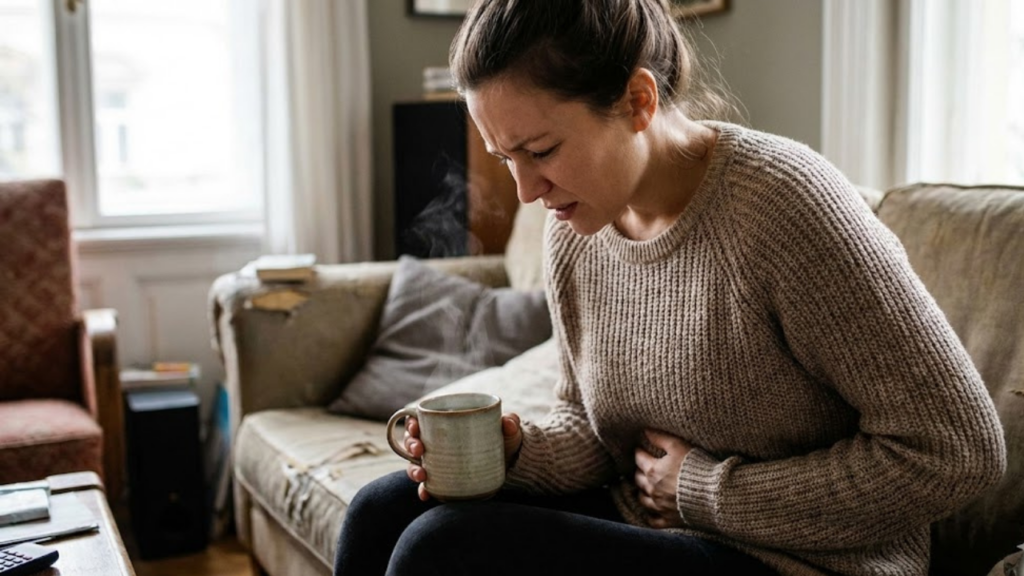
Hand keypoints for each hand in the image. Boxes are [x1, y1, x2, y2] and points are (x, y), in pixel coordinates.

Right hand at [404, 413, 523, 501]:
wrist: (509, 466)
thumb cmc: (503, 441)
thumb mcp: (507, 432)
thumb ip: (510, 424)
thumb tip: (509, 422)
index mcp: (445, 424)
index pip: (421, 420)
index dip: (412, 422)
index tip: (415, 425)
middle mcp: (437, 443)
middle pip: (414, 441)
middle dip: (411, 444)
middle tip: (419, 450)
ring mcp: (438, 463)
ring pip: (416, 464)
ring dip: (413, 469)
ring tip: (422, 474)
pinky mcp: (443, 481)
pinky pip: (428, 486)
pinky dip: (424, 490)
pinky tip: (426, 494)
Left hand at [634, 428, 692, 528]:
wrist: (713, 494)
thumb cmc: (696, 467)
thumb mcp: (678, 446)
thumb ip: (660, 438)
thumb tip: (645, 430)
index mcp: (653, 471)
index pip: (639, 458)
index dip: (639, 452)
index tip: (640, 449)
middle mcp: (653, 489)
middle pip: (638, 479)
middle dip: (639, 471)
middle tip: (642, 466)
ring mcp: (660, 506)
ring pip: (642, 499)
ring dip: (642, 492)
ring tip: (644, 487)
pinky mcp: (669, 519)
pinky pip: (653, 520)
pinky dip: (650, 515)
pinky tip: (650, 512)